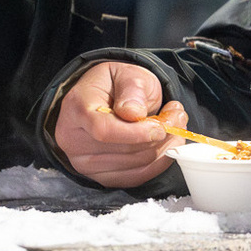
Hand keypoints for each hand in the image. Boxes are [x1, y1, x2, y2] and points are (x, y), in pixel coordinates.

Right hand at [52, 62, 188, 187]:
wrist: (105, 99)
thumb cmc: (115, 85)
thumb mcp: (126, 73)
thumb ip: (132, 89)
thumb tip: (135, 113)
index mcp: (76, 108)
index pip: (104, 130)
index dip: (137, 132)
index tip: (161, 125)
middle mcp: (73, 139)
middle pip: (124, 150)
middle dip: (160, 136)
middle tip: (177, 116)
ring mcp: (84, 162)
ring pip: (136, 164)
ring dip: (163, 147)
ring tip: (173, 125)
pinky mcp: (100, 176)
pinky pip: (137, 177)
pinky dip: (159, 162)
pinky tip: (166, 144)